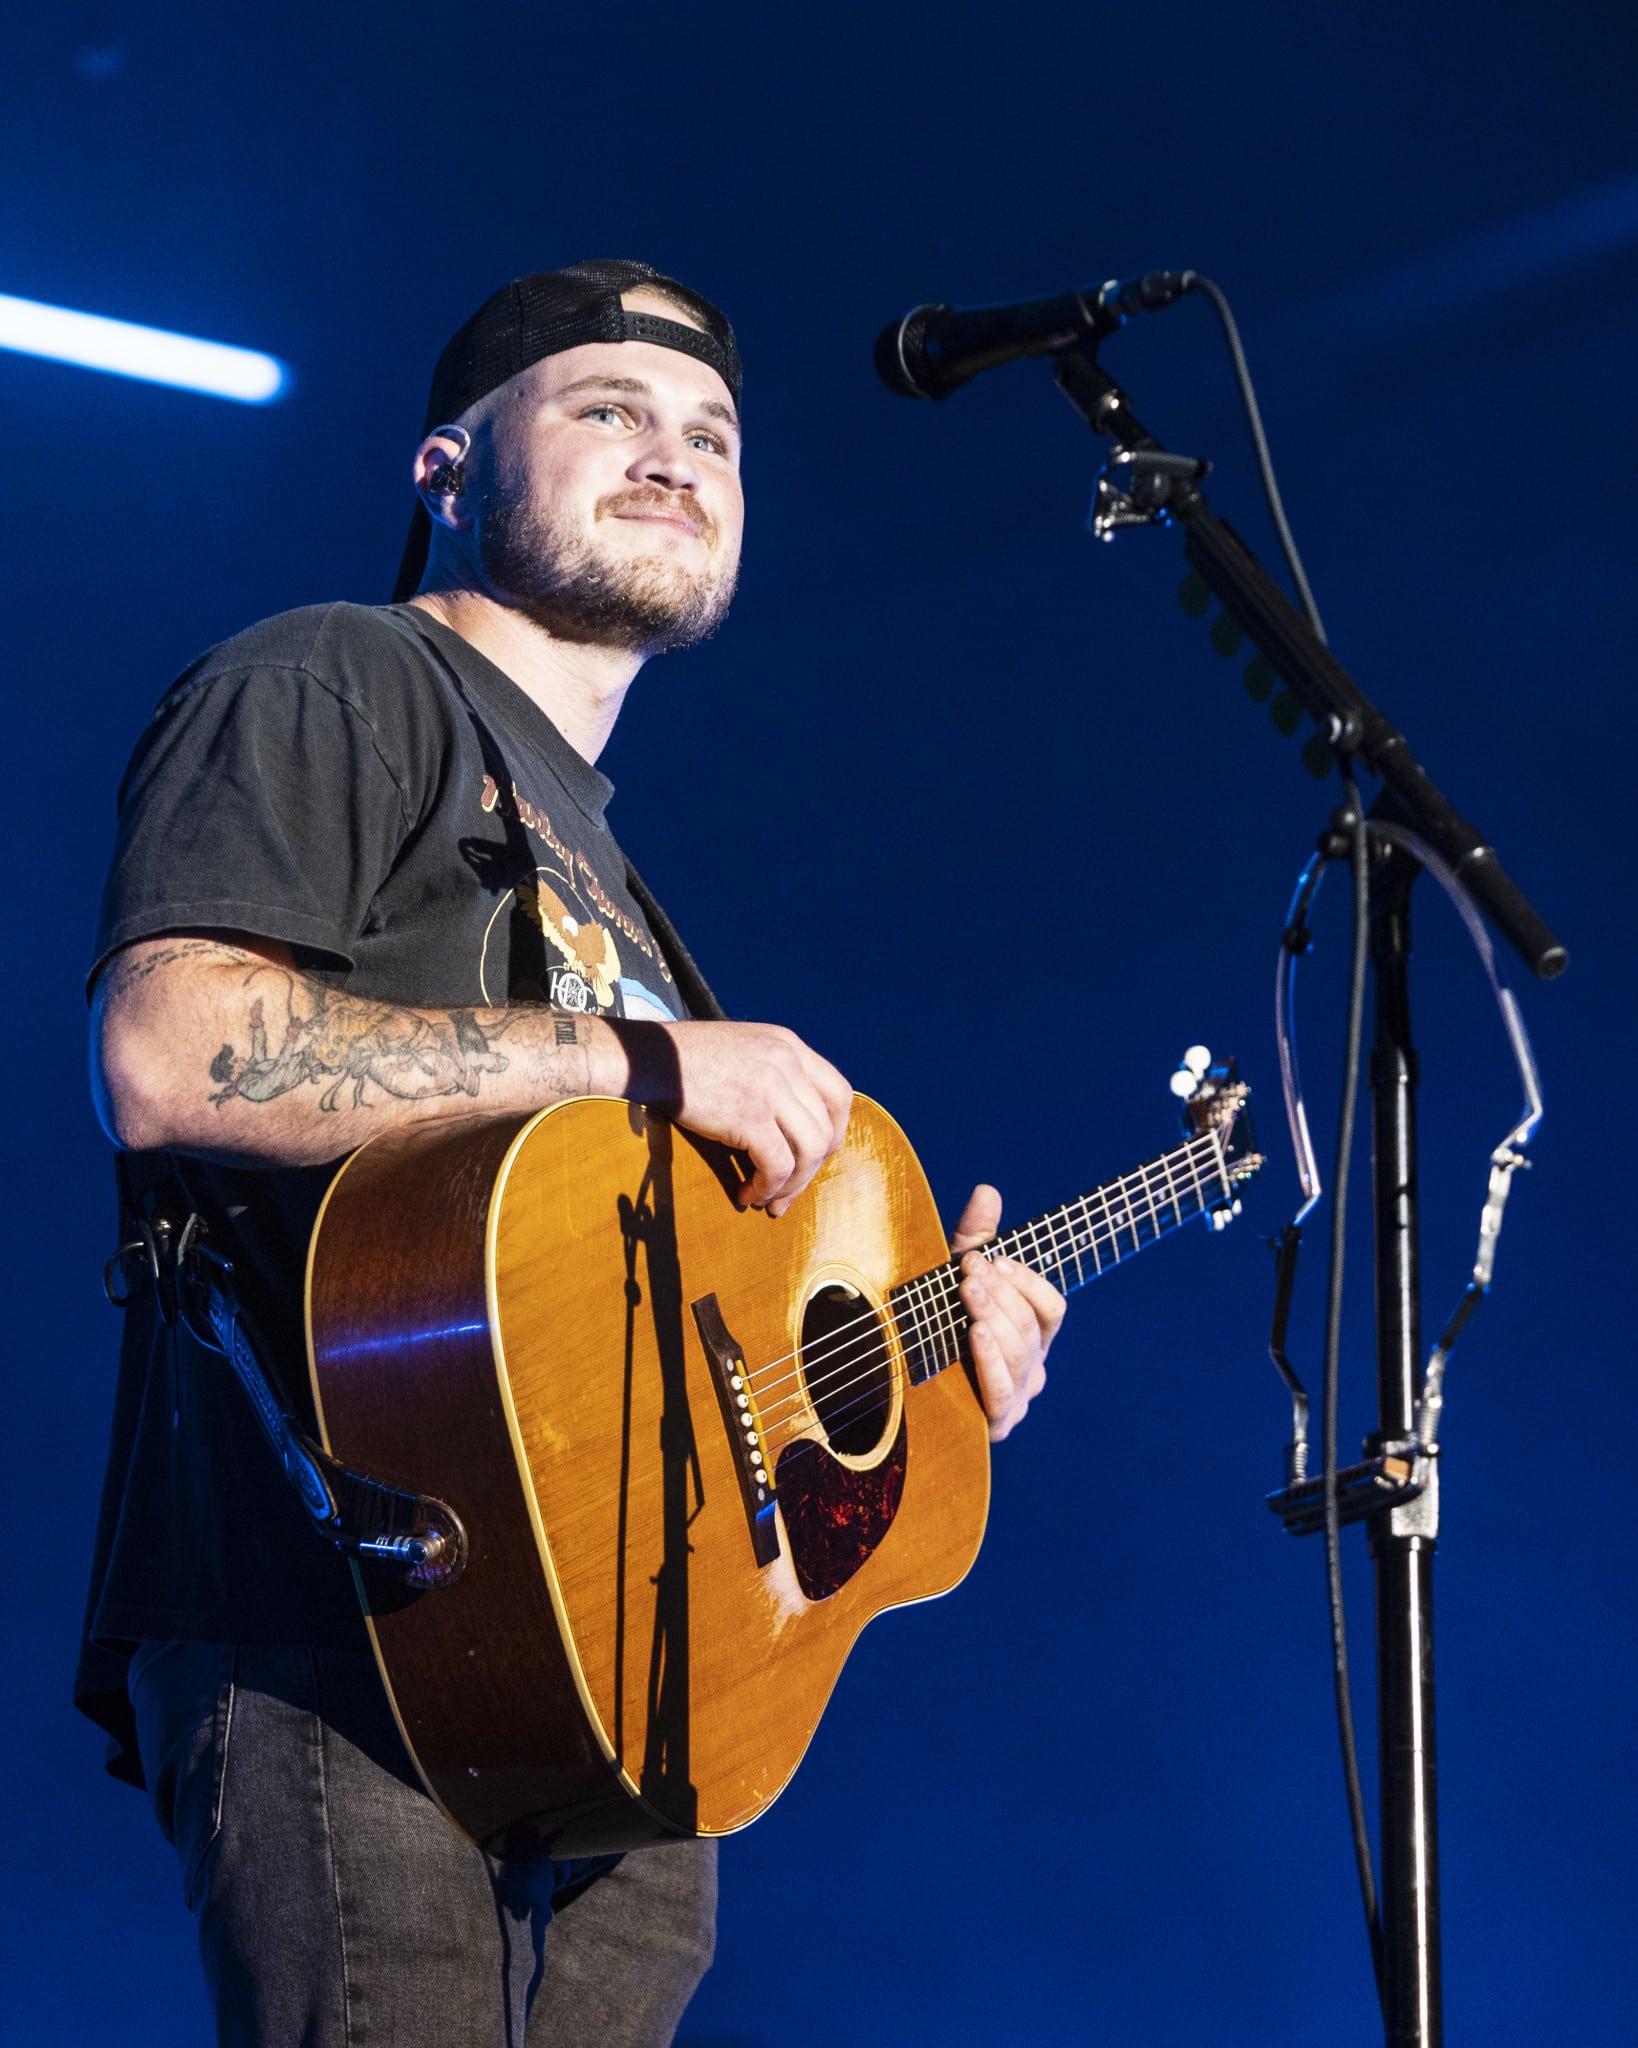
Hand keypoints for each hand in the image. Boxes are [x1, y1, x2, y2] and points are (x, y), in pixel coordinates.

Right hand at [652, 1020, 852, 1215]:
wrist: (647, 1056)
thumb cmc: (682, 1060)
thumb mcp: (742, 1051)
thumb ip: (772, 1074)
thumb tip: (789, 1126)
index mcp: (789, 1045)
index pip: (839, 1093)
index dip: (834, 1132)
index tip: (814, 1157)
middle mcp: (788, 1062)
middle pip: (827, 1128)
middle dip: (811, 1169)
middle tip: (786, 1192)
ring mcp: (772, 1087)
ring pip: (810, 1150)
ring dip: (792, 1184)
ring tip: (767, 1199)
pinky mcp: (750, 1115)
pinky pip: (777, 1165)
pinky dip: (767, 1187)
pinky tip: (747, 1194)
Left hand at [953, 1184, 1064, 1441]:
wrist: (897, 1379)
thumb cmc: (935, 1321)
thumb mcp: (954, 1276)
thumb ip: (975, 1236)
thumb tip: (987, 1190)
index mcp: (1032, 1336)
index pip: (1051, 1309)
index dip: (1027, 1282)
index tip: (995, 1258)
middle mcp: (1032, 1368)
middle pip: (1032, 1328)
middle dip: (1001, 1293)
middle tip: (969, 1269)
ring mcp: (1016, 1398)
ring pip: (1020, 1356)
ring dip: (994, 1318)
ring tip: (968, 1293)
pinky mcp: (994, 1423)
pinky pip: (1001, 1394)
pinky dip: (990, 1362)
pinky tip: (976, 1334)